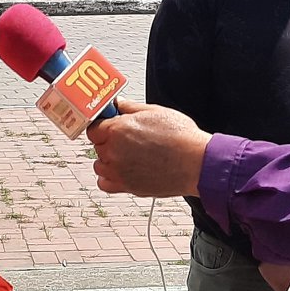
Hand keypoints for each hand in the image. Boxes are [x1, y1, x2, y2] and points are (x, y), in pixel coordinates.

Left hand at [87, 101, 209, 197]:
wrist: (196, 163)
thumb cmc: (180, 137)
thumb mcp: (155, 111)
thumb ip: (130, 108)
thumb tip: (118, 104)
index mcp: (118, 130)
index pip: (93, 127)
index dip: (102, 125)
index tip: (109, 125)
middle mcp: (114, 151)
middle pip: (98, 145)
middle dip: (109, 141)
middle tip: (128, 139)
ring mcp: (118, 171)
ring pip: (100, 164)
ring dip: (109, 160)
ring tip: (129, 155)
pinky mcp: (126, 187)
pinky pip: (105, 183)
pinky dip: (110, 178)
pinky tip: (124, 170)